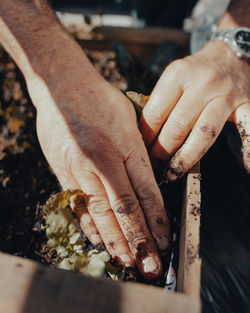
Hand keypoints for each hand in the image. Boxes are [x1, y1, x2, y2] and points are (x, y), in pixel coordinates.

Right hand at [30, 57, 169, 278]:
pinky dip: (89, 224)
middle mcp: (102, 160)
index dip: (156, 219)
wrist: (62, 87)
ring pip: (101, 211)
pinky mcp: (63, 171)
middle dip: (139, 239)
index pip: (145, 190)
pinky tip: (97, 241)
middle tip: (150, 266)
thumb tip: (147, 182)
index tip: (164, 241)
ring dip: (114, 239)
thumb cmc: (100, 99)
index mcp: (125, 145)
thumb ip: (137, 152)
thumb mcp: (129, 120)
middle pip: (124, 207)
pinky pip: (77, 203)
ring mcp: (79, 167)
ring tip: (126, 261)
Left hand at [140, 41, 249, 179]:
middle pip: (177, 126)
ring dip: (186, 158)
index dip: (145, 136)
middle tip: (152, 167)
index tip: (140, 151)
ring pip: (204, 133)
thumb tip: (141, 135)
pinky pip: (249, 127)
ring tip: (172, 174)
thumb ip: (160, 101)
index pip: (156, 113)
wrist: (230, 55)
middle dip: (161, 151)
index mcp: (179, 74)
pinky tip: (247, 167)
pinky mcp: (247, 104)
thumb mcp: (174, 77)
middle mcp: (203, 83)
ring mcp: (226, 95)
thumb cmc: (195, 72)